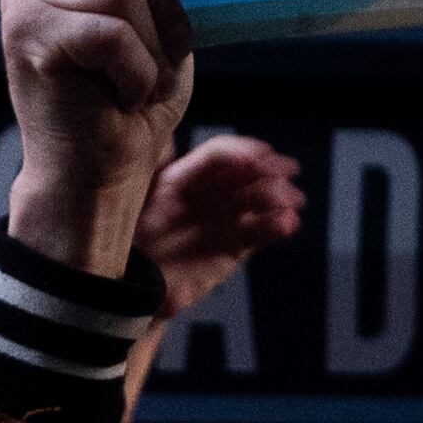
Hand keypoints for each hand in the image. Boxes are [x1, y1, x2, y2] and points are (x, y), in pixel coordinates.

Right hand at [0, 0, 193, 274]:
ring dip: (152, 49)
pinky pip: (112, 32)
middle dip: (166, 9)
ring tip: (131, 83)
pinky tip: (118, 98)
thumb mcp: (164, 27)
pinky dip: (135, 73)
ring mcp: (26, 0)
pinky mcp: (28, 34)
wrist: (100, 175)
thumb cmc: (135, 104)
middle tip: (148, 62)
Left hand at [138, 132, 305, 316]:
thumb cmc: (132, 240)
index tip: (260, 154)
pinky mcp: (236, 247)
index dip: (242, 150)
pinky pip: (260, 233)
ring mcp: (224, 220)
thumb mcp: (141, 199)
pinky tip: (286, 222)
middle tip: (286, 172)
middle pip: (247, 174)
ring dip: (280, 197)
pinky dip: (277, 226)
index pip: (220, 156)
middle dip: (270, 170)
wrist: (137, 286)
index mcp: (186, 177)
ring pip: (260, 201)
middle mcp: (209, 195)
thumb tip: (167, 135)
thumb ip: (156, 167)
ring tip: (290, 201)